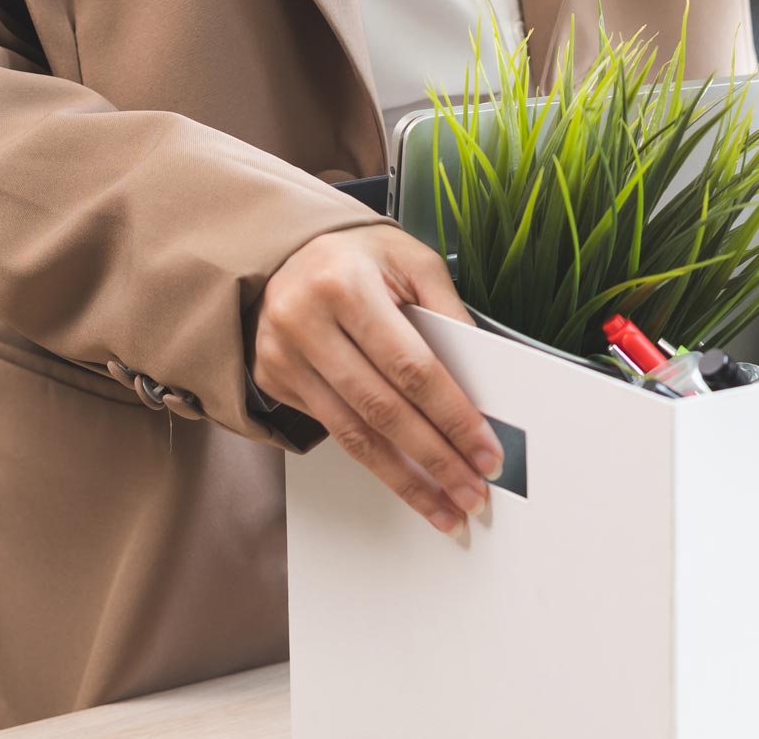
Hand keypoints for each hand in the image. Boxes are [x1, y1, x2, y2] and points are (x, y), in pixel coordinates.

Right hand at [252, 226, 502, 536]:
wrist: (281, 251)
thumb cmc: (356, 256)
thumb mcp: (410, 260)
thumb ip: (448, 310)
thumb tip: (486, 374)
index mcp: (346, 286)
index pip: (412, 367)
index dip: (452, 415)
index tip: (485, 450)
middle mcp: (306, 324)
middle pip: (383, 410)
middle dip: (435, 459)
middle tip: (472, 493)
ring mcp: (282, 357)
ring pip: (354, 435)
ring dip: (405, 479)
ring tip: (444, 507)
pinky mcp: (273, 380)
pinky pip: (333, 431)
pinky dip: (374, 462)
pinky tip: (405, 481)